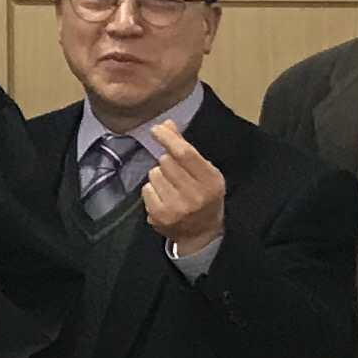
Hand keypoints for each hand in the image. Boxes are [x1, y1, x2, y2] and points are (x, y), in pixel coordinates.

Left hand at [141, 123, 227, 258]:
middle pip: (166, 161)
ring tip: (172, 188)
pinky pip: (146, 189)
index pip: (184, 154)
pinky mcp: (159, 216)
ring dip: (159, 176)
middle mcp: (195, 195)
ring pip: (154, 174)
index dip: (168, 138)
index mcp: (211, 182)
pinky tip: (164, 198)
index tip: (156, 129)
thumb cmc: (204, 196)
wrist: (201, 234)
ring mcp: (176, 208)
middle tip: (176, 174)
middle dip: (166, 161)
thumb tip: (166, 124)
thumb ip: (185, 148)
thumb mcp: (204, 172)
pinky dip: (152, 190)